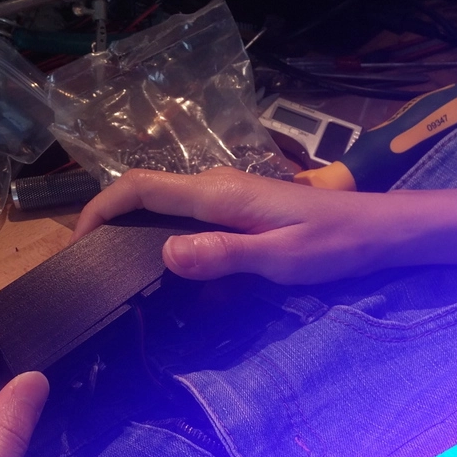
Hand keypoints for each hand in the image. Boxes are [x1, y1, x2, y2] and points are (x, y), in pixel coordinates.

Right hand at [73, 167, 406, 283]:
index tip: (77, 241)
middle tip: (92, 262)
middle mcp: (217, 187)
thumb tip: (164, 253)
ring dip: (137, 229)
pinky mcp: (242, 211)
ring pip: (167, 205)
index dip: (102, 208)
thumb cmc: (334, 244)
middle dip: (111, 219)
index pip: (142, 187)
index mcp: (219, 193)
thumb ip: (223, 254)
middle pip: (147, 192)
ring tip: (118, 267)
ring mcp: (230, 197)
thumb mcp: (279, 256)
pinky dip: (167, 236)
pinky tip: (169, 269)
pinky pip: (191, 218)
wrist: (378, 232)